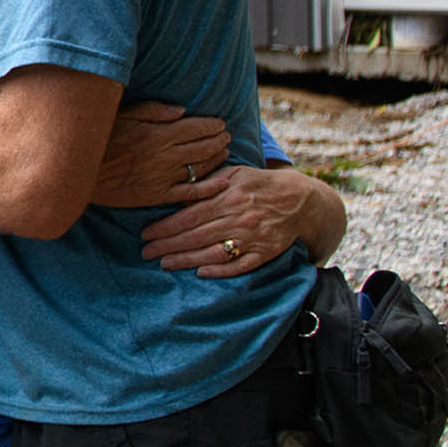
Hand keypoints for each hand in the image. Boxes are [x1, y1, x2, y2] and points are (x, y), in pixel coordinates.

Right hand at [91, 101, 228, 206]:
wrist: (77, 172)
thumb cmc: (99, 140)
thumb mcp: (123, 115)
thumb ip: (154, 111)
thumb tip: (182, 111)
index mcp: (159, 133)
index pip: (197, 127)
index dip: (213, 125)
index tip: (221, 124)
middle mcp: (166, 155)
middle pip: (203, 146)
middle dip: (218, 140)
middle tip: (226, 136)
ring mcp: (163, 177)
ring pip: (200, 167)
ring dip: (216, 158)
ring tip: (224, 152)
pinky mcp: (157, 195)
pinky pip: (190, 192)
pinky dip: (209, 188)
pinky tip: (221, 182)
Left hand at [142, 165, 318, 276]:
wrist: (301, 199)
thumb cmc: (260, 184)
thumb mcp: (235, 173)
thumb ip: (208, 182)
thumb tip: (179, 192)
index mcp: (229, 197)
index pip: (189, 216)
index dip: (165, 227)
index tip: (146, 234)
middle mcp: (239, 218)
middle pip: (196, 236)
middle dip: (167, 245)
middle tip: (146, 252)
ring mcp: (253, 237)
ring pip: (214, 253)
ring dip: (186, 260)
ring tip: (164, 263)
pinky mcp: (265, 252)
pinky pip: (241, 266)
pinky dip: (220, 270)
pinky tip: (201, 272)